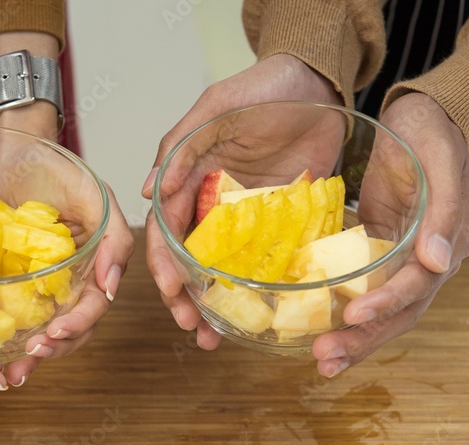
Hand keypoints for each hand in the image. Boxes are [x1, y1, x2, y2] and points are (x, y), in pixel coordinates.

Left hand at [0, 126, 133, 385]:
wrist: (8, 147)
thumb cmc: (56, 165)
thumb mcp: (96, 195)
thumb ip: (114, 239)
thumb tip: (111, 287)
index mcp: (94, 266)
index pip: (93, 306)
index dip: (77, 326)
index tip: (54, 335)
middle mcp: (68, 281)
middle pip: (69, 329)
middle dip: (52, 350)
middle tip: (29, 359)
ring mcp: (35, 284)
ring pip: (39, 330)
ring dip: (27, 355)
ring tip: (9, 371)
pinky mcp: (4, 280)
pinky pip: (4, 313)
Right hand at [142, 55, 341, 349]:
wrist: (319, 83)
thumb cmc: (264, 87)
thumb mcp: (217, 108)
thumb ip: (181, 145)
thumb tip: (149, 192)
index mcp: (189, 180)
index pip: (166, 231)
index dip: (164, 265)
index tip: (171, 293)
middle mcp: (213, 205)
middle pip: (189, 260)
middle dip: (185, 297)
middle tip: (193, 327)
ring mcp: (247, 218)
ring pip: (223, 269)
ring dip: (217, 304)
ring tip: (217, 337)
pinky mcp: (281, 222)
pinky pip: (265, 261)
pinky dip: (258, 290)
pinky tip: (260, 315)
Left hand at [311, 93, 468, 375]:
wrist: (424, 116)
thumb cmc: (432, 131)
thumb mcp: (439, 157)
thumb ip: (443, 210)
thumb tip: (438, 262)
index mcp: (451, 242)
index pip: (418, 284)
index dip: (386, 303)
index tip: (354, 315)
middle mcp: (431, 260)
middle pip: (400, 312)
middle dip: (364, 339)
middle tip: (326, 359)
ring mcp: (407, 261)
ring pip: (383, 312)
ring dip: (355, 340)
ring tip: (322, 361)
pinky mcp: (383, 255)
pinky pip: (366, 293)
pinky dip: (346, 316)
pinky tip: (318, 332)